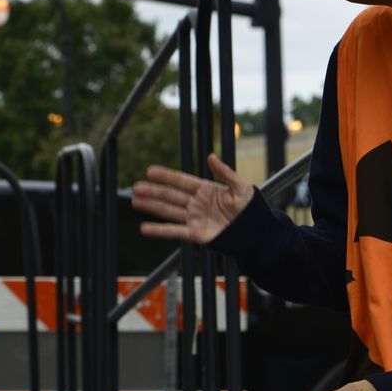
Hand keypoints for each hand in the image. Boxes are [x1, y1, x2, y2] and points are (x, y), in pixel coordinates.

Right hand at [130, 154, 254, 244]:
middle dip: (153, 191)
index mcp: (205, 189)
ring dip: (152, 206)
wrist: (256, 232)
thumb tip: (211, 156)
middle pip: (170, 195)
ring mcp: (194, 218)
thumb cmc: (250, 208)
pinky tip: (146, 228)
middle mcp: (196, 203)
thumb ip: (225, 172)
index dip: (166, 176)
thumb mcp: (240, 187)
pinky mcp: (195, 234)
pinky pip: (175, 231)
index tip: (150, 171)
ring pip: (168, 211)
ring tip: (135, 201)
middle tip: (136, 186)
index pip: (181, 180)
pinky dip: (159, 230)